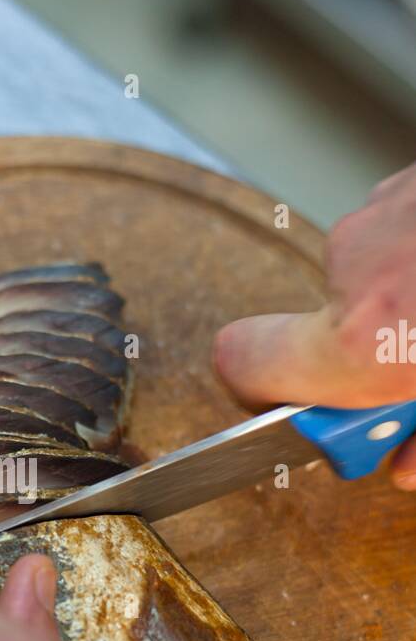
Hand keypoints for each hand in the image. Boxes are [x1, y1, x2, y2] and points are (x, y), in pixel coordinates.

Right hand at [215, 162, 415, 486]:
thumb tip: (401, 462)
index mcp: (362, 340)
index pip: (242, 362)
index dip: (256, 389)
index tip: (294, 407)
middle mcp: (358, 266)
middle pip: (321, 318)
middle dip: (363, 344)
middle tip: (412, 364)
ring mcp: (387, 209)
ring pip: (369, 269)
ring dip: (404, 294)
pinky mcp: (408, 178)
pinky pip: (400, 226)